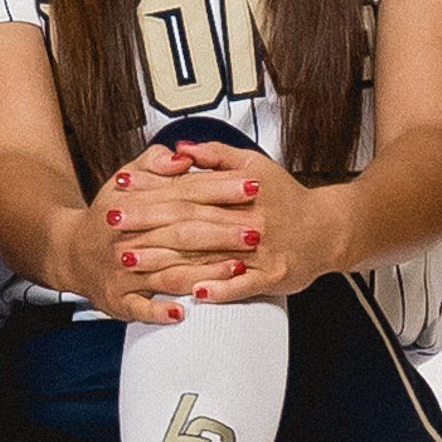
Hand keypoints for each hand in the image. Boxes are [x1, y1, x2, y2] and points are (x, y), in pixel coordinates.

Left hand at [107, 138, 336, 306]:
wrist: (330, 228)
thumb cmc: (287, 197)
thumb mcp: (253, 165)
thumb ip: (214, 156)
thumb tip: (178, 148)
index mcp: (238, 191)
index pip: (185, 191)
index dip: (150, 191)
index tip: (118, 192)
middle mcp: (248, 219)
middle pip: (190, 224)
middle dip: (147, 227)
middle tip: (112, 230)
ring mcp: (262, 250)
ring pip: (209, 257)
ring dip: (170, 262)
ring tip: (135, 264)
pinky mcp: (275, 275)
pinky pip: (245, 285)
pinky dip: (221, 289)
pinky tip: (195, 294)